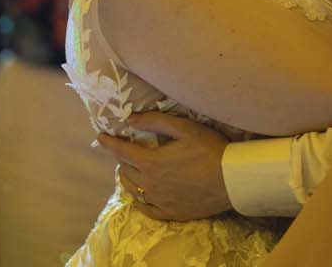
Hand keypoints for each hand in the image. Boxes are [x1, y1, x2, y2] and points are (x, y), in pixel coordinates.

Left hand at [95, 112, 231, 220]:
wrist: (232, 180)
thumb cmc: (210, 149)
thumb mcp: (184, 128)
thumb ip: (155, 121)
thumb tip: (130, 119)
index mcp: (150, 162)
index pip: (121, 151)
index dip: (109, 143)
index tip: (100, 137)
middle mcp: (150, 184)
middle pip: (125, 171)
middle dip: (121, 159)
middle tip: (125, 152)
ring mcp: (159, 201)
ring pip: (132, 190)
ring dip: (127, 178)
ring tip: (129, 171)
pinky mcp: (170, 213)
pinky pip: (146, 209)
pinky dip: (139, 200)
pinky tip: (141, 196)